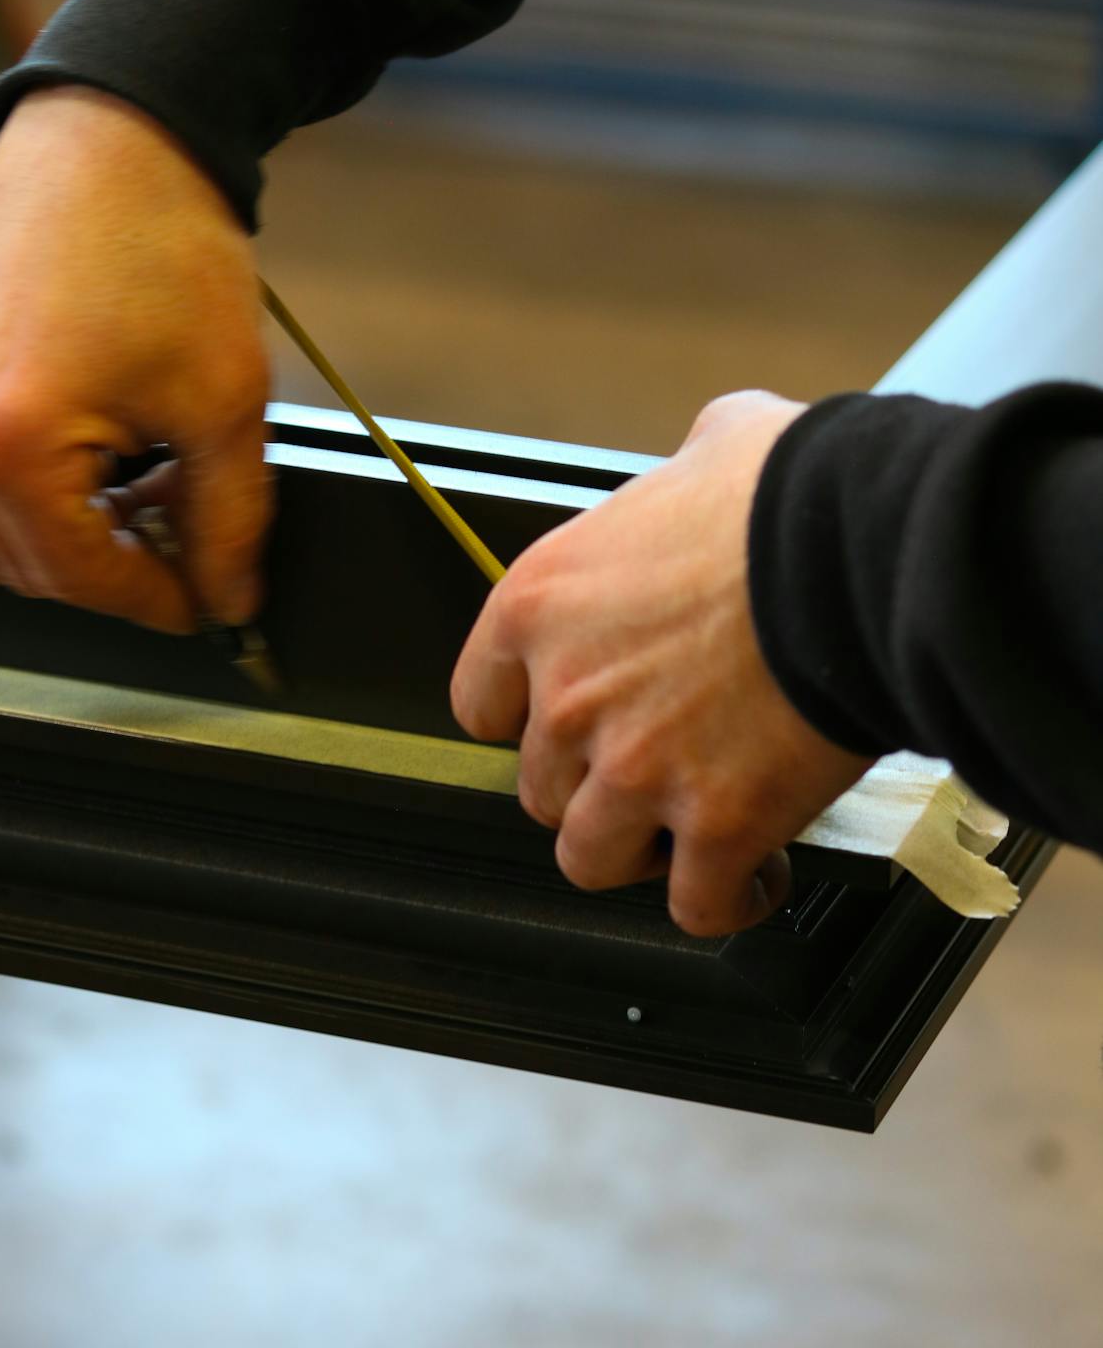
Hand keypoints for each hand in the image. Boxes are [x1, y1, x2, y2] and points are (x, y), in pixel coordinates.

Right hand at [0, 87, 269, 632]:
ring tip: (96, 503)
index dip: (155, 600)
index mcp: (7, 441)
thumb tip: (228, 597)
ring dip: (19, 550)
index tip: (201, 598)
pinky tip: (7, 481)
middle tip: (169, 526)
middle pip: (15, 574)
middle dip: (103, 568)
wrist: (118, 138)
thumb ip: (229, 521)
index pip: (78, 579)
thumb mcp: (225, 400)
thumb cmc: (166, 245)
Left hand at [451, 390, 871, 935]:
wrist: (867, 552)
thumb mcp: (711, 442)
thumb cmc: (793, 494)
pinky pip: (695, 906)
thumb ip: (677, 474)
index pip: (480, 704)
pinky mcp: (716, 826)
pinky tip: (754, 877)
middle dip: (594, 786)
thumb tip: (706, 463)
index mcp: (541, 605)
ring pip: (592, 859)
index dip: (528, 721)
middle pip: (542, 788)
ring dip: (642, 851)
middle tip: (654, 768)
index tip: (566, 722)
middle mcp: (568, 697)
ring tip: (691, 831)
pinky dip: (725, 900)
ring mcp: (635, 770)